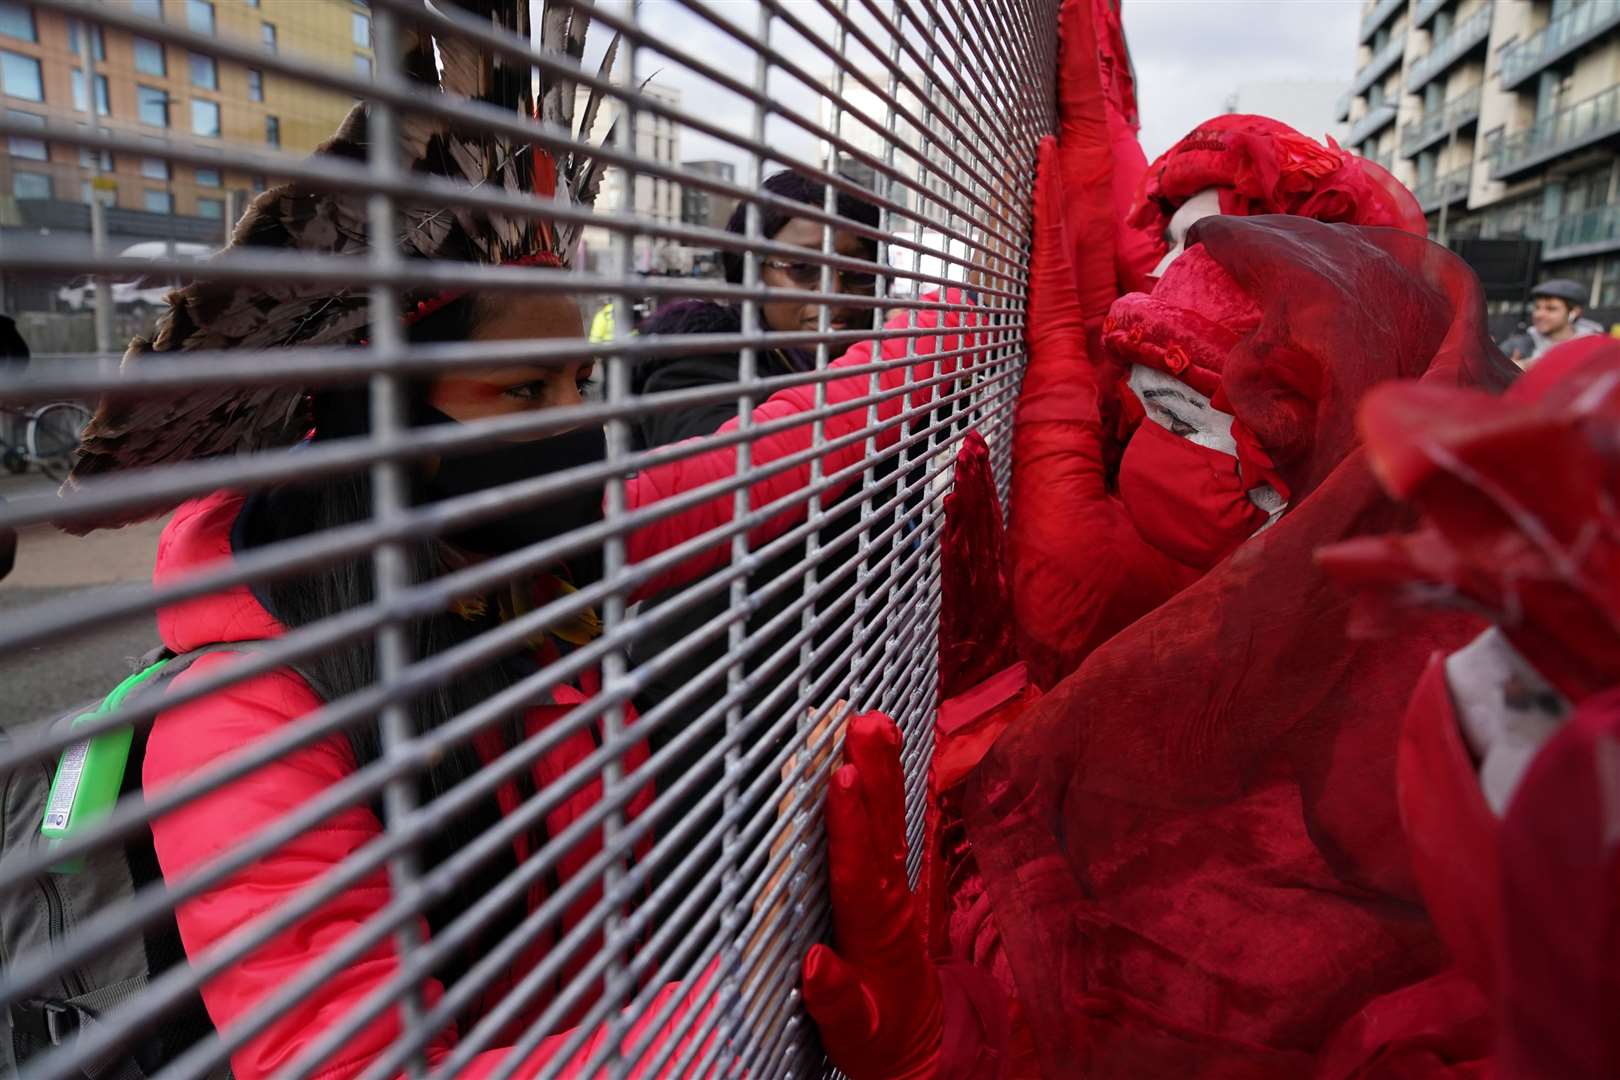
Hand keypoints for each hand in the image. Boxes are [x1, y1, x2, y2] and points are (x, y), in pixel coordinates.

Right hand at [801, 713, 941, 1079]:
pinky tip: (882, 754)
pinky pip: (888, 827)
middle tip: (866, 722)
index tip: (842, 777)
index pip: (858, 869)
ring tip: (876, 719)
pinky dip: (886, 788)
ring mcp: (893, 889)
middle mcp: (889, 901)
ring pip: (888, 821)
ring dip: (883, 770)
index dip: (849, 823)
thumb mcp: (855, 1036)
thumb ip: (836, 1002)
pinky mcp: (890, 885)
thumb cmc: (878, 1041)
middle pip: (881, 830)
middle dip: (874, 774)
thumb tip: (813, 964)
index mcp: (875, 934)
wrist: (919, 1048)